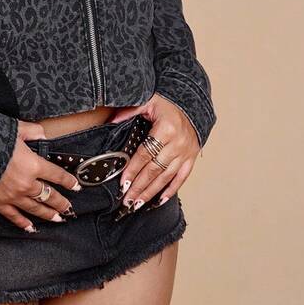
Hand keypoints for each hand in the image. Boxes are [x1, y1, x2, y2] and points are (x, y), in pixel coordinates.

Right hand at [0, 120, 82, 231]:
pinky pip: (14, 216)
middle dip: (61, 202)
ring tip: (57, 219)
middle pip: (49, 195)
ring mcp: (12, 195)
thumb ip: (32, 132)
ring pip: (35, 208)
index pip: (56, 175)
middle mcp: (26, 183)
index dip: (68, 182)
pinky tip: (30, 228)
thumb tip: (42, 133)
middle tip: (69, 208)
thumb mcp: (16, 129)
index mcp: (33, 165)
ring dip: (48, 214)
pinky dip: (23, 223)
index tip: (76, 186)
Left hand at [109, 95, 199, 211]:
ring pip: (166, 177)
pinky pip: (182, 178)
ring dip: (151, 192)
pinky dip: (171, 190)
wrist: (193, 103)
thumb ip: (130, 110)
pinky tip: (159, 200)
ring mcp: (186, 152)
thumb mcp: (148, 100)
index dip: (133, 169)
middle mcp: (178, 143)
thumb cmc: (168, 102)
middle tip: (126, 201)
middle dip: (139, 187)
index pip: (145, 154)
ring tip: (137, 204)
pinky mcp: (192, 157)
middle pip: (154, 170)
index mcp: (166, 128)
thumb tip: (110, 121)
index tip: (122, 183)